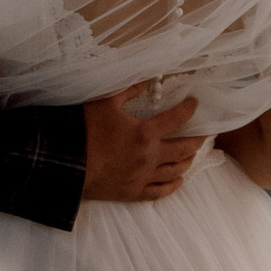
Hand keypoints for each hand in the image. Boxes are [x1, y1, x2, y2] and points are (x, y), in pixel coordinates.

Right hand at [80, 86, 202, 205]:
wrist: (65, 164)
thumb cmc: (83, 129)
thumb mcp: (105, 102)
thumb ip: (129, 90)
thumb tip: (148, 79)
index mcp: (146, 132)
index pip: (177, 119)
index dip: (189, 110)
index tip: (195, 104)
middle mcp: (150, 156)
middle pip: (185, 148)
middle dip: (198, 139)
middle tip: (205, 133)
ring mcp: (143, 177)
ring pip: (176, 171)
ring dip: (188, 160)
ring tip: (192, 153)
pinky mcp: (133, 192)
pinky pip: (160, 192)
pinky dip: (173, 185)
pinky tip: (179, 180)